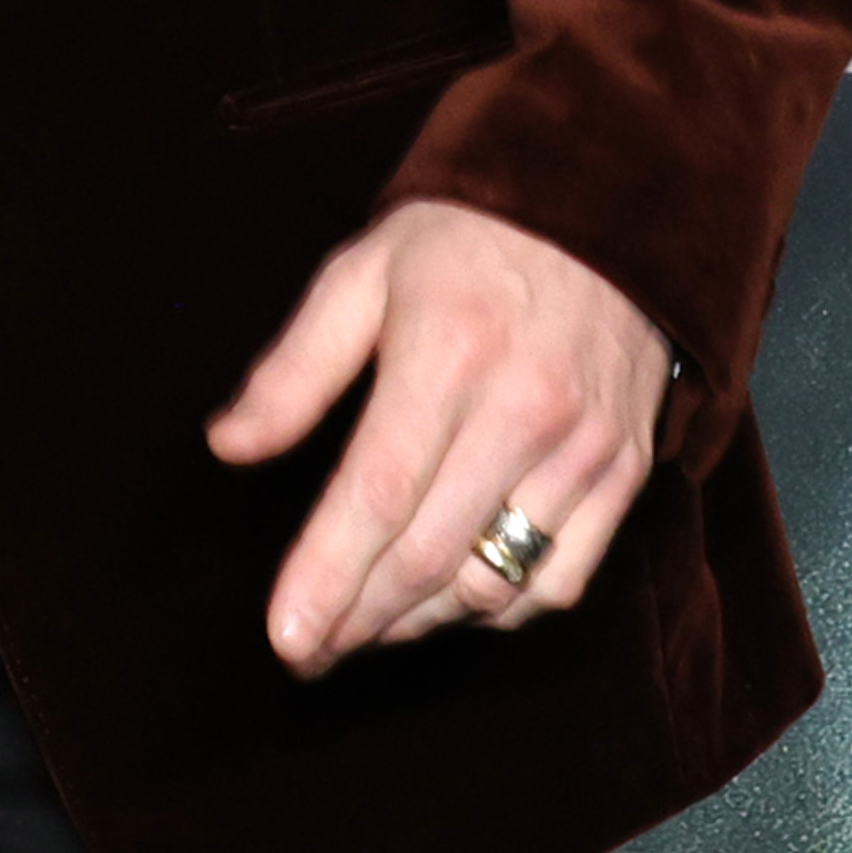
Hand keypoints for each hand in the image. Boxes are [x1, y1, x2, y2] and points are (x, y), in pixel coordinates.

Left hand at [204, 198, 669, 673]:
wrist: (608, 202)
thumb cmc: (466, 240)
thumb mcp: (362, 273)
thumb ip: (294, 368)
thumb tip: (227, 446)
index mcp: (448, 353)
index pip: (378, 493)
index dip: (328, 574)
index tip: (287, 636)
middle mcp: (524, 410)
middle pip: (432, 554)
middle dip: (360, 619)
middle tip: (309, 650)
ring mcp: (584, 448)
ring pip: (498, 581)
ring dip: (423, 623)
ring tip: (367, 627)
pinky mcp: (625, 470)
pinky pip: (564, 580)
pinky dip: (503, 610)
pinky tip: (453, 603)